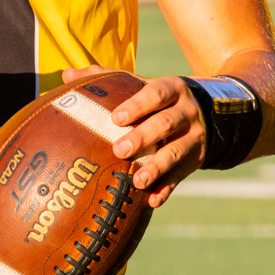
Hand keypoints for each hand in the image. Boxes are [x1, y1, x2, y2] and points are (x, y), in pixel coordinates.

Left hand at [60, 65, 202, 207]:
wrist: (206, 111)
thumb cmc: (157, 98)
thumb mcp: (140, 83)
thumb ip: (107, 77)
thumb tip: (67, 75)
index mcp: (172, 88)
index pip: (156, 93)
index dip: (137, 105)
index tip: (116, 118)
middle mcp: (187, 112)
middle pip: (166, 123)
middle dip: (143, 137)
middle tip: (119, 150)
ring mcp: (194, 137)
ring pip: (176, 152)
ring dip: (157, 167)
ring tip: (137, 181)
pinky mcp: (195, 160)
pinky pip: (181, 176)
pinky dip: (167, 188)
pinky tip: (152, 200)